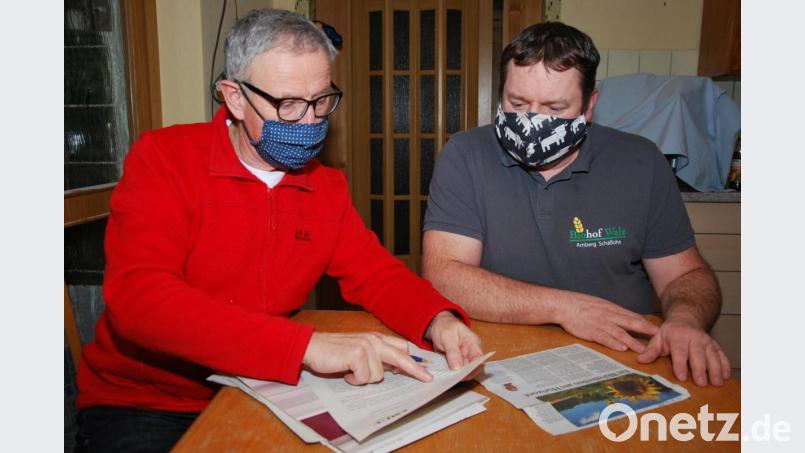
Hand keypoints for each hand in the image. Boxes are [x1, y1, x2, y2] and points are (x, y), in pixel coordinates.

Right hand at [302, 332, 431, 384]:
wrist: (312, 347)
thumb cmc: (334, 352)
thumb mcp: (358, 351)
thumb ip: (376, 357)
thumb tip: (394, 368)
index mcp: (375, 338)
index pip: (401, 348)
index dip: (413, 361)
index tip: (425, 372)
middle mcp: (373, 340)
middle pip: (401, 356)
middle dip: (414, 370)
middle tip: (426, 379)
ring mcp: (366, 347)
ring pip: (379, 375)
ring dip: (365, 379)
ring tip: (352, 372)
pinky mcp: (357, 355)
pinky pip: (365, 378)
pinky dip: (355, 380)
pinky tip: (346, 373)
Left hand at [425, 311, 483, 378]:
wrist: (439, 326)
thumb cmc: (445, 327)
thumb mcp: (447, 337)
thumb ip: (453, 352)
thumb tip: (458, 368)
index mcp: (474, 343)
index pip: (479, 358)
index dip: (473, 368)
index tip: (463, 375)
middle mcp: (472, 352)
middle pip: (474, 368)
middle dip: (464, 374)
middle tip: (453, 378)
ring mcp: (466, 358)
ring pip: (466, 372)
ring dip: (458, 375)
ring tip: (448, 378)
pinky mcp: (458, 362)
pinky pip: (458, 371)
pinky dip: (453, 374)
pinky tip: (446, 375)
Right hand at [555, 294, 659, 352]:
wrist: (564, 304)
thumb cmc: (581, 304)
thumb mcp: (599, 304)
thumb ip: (612, 312)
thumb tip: (625, 319)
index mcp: (611, 308)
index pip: (631, 315)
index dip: (645, 322)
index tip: (657, 328)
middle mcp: (608, 315)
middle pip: (629, 322)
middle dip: (644, 329)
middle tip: (657, 336)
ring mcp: (599, 323)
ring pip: (618, 332)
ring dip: (631, 341)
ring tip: (642, 349)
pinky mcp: (590, 331)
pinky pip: (603, 338)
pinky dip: (613, 343)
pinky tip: (621, 348)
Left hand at [636, 319, 730, 385]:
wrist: (687, 318)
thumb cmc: (670, 333)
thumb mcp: (658, 338)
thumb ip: (651, 350)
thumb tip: (640, 360)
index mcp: (678, 337)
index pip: (679, 351)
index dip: (680, 364)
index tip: (681, 377)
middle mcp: (694, 338)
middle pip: (698, 354)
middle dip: (700, 369)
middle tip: (702, 383)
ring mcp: (707, 342)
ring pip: (712, 355)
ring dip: (716, 369)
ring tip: (717, 383)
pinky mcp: (715, 345)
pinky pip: (722, 355)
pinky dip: (725, 365)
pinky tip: (727, 376)